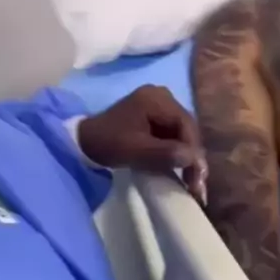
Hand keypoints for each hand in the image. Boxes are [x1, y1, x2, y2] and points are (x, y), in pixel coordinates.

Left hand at [78, 86, 207, 201]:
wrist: (82, 142)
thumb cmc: (107, 143)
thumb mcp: (135, 151)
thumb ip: (165, 154)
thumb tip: (194, 159)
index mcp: (157, 99)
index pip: (185, 125)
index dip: (194, 152)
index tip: (197, 178)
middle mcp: (161, 96)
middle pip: (185, 128)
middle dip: (192, 156)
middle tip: (197, 184)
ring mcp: (158, 104)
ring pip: (181, 132)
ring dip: (185, 155)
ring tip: (191, 179)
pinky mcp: (153, 115)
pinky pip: (171, 133)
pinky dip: (175, 151)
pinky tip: (179, 167)